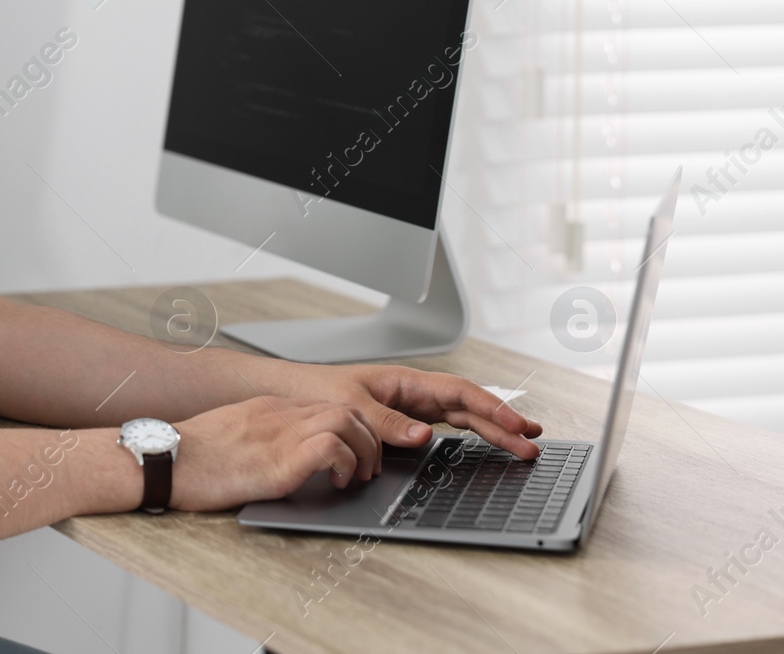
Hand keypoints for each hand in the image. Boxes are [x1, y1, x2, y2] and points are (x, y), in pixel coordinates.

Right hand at [171, 395, 382, 509]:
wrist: (162, 460)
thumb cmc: (187, 456)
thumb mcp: (229, 435)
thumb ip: (258, 437)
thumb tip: (275, 455)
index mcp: (267, 408)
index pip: (327, 404)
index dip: (353, 428)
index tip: (357, 452)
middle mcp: (279, 415)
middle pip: (347, 407)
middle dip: (369, 437)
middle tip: (367, 466)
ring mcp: (279, 435)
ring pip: (348, 420)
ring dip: (365, 450)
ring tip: (358, 475)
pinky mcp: (278, 462)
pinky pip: (331, 447)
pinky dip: (346, 464)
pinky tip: (337, 482)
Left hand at [260, 361, 544, 467]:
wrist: (293, 394)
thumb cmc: (317, 392)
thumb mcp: (350, 407)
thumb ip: (386, 423)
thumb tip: (424, 436)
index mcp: (405, 381)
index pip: (459, 393)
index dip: (492, 409)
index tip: (518, 425)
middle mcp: (413, 391)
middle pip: (469, 406)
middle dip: (502, 423)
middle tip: (533, 444)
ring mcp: (411, 405)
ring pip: (462, 416)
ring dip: (492, 430)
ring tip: (522, 444)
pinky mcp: (404, 420)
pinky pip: (445, 426)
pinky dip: (469, 435)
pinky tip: (487, 442)